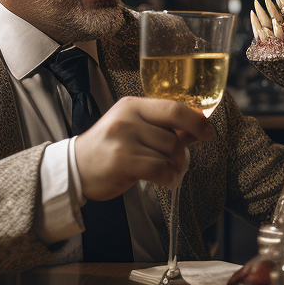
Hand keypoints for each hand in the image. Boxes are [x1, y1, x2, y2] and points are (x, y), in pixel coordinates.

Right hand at [73, 97, 214, 200]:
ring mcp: (124, 138)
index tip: (208, 132)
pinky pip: (159, 168)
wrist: (75, 169)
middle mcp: (128, 118)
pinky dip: (166, 177)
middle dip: (180, 151)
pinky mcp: (122, 160)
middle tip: (176, 160)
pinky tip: (161, 179)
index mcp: (132, 105)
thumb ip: (165, 128)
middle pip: (173, 135)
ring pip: (168, 152)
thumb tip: (198, 126)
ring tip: (160, 169)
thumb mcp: (134, 130)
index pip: (174, 108)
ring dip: (172, 166)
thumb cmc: (107, 150)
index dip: (197, 121)